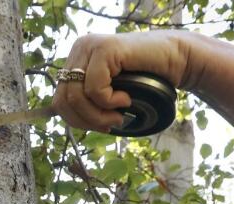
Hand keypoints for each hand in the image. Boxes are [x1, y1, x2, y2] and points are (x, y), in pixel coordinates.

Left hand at [52, 31, 191, 132]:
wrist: (175, 59)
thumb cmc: (144, 79)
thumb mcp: (107, 93)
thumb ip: (85, 101)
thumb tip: (58, 117)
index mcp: (75, 60)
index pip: (58, 101)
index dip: (77, 121)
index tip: (102, 126)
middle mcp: (79, 49)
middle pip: (64, 100)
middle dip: (87, 121)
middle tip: (112, 124)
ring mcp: (90, 47)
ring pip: (76, 97)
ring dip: (98, 115)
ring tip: (119, 115)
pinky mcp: (105, 48)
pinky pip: (94, 88)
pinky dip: (110, 102)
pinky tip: (126, 99)